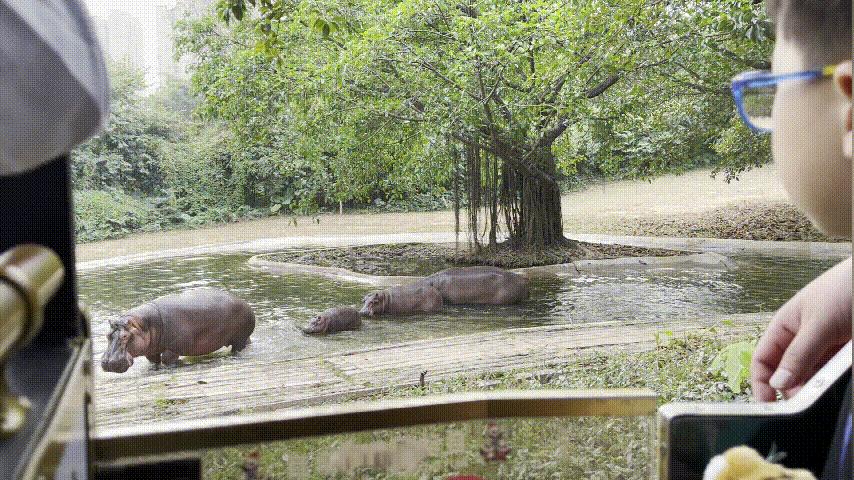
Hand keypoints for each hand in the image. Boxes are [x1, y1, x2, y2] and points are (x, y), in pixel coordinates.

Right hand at [751, 257, 851, 400]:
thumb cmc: (843, 291)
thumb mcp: (817, 325)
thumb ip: (798, 355)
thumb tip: (777, 383)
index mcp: (784, 328)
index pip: (763, 359)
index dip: (761, 382)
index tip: (768, 405)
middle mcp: (800, 339)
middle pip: (787, 372)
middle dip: (791, 388)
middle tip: (802, 403)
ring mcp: (823, 347)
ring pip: (811, 375)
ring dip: (814, 386)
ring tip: (822, 393)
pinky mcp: (842, 353)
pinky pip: (832, 372)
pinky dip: (832, 381)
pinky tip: (835, 384)